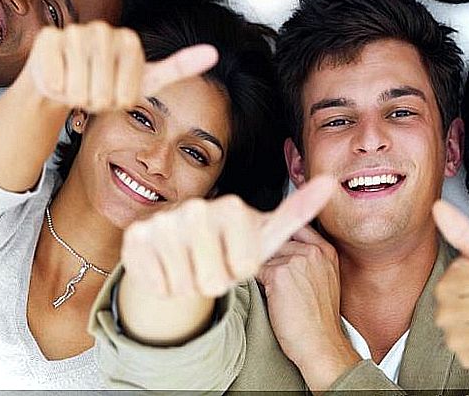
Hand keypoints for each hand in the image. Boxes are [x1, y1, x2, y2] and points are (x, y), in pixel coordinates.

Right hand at [25, 21, 217, 111]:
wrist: (64, 83)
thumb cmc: (107, 83)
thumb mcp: (147, 80)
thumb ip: (180, 67)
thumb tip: (214, 53)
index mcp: (129, 40)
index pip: (128, 93)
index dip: (119, 101)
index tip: (115, 92)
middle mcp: (102, 30)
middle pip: (103, 92)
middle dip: (97, 101)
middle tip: (93, 91)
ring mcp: (74, 32)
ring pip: (79, 89)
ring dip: (76, 97)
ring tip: (78, 85)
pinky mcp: (49, 39)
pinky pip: (56, 81)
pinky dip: (57, 88)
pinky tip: (59, 76)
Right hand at [120, 177, 335, 297]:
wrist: (187, 245)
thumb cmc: (233, 242)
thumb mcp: (269, 231)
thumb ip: (299, 210)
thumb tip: (332, 183)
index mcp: (231, 207)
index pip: (242, 268)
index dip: (241, 272)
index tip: (239, 256)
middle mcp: (195, 209)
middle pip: (211, 280)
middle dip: (215, 281)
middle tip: (214, 264)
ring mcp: (162, 222)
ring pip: (182, 284)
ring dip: (190, 285)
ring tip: (193, 265)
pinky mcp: (135, 238)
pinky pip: (154, 284)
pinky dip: (164, 286)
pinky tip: (169, 267)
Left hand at [255, 225, 358, 387]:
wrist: (320, 344)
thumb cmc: (319, 320)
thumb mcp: (324, 280)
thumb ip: (309, 260)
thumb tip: (281, 249)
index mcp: (327, 251)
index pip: (298, 228)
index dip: (283, 237)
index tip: (275, 246)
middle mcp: (314, 251)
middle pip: (279, 240)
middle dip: (271, 256)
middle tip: (270, 274)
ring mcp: (298, 261)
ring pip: (267, 255)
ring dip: (263, 269)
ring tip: (271, 289)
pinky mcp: (280, 274)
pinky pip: (257, 269)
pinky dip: (257, 281)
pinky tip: (266, 295)